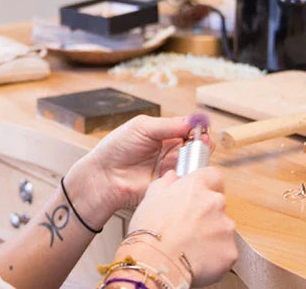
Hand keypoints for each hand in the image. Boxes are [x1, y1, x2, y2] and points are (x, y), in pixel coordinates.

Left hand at [64, 115, 210, 226]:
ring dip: (196, 159)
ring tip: (190, 156)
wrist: (104, 175)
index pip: (188, 128)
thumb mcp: (142, 128)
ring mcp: (171, 168)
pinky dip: (190, 175)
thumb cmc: (117, 147)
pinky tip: (185, 170)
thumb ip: (169, 125)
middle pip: (195, 145)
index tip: (201, 128)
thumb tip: (193, 121)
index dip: (196, 128)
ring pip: (194, 162)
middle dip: (200, 143)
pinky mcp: (170, 184)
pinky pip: (187, 180)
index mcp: (164, 133)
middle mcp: (170, 150)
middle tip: (200, 142)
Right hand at [127, 168, 237, 285]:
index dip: (206, 184)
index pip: (212, 175)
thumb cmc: (150, 231)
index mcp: (196, 187)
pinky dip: (215, 255)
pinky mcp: (231, 251)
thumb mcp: (150, 199)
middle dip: (206, 213)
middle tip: (187, 226)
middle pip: (217, 204)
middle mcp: (215, 203)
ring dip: (211, 234)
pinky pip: (225, 250)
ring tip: (189, 245)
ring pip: (222, 228)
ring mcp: (226, 227)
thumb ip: (165, 183)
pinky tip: (197, 258)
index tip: (199, 194)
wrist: (157, 262)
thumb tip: (172, 177)